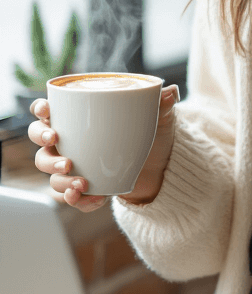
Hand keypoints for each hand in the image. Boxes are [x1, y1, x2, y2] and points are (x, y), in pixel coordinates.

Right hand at [28, 85, 179, 211]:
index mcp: (77, 117)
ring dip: (61, 181)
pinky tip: (96, 199)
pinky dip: (78, 200)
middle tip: (66, 161)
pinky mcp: (81, 187)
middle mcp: (68, 141)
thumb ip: (162, 104)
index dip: (40, 110)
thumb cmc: (149, 134)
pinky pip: (68, 197)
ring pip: (50, 174)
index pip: (46, 110)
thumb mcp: (158, 119)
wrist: (160, 167)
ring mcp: (72, 165)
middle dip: (47, 154)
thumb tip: (170, 92)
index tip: (47, 111)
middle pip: (40, 145)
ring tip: (81, 184)